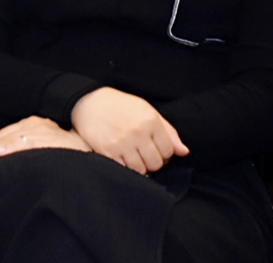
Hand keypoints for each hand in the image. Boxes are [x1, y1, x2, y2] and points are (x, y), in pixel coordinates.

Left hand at [0, 116, 91, 173]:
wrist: (100, 154)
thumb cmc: (76, 155)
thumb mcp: (54, 148)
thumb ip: (36, 150)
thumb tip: (14, 161)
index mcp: (38, 124)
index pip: (8, 134)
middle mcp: (39, 124)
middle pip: (5, 136)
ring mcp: (45, 130)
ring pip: (12, 139)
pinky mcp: (53, 140)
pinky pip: (27, 144)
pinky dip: (11, 149)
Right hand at [70, 87, 188, 174]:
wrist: (89, 102)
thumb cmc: (120, 105)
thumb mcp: (145, 109)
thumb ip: (167, 130)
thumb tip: (184, 152)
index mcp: (150, 120)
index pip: (168, 151)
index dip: (164, 153)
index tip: (155, 149)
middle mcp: (138, 132)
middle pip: (156, 164)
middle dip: (152, 162)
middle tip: (143, 153)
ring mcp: (122, 143)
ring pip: (141, 170)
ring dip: (139, 166)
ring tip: (132, 155)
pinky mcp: (107, 152)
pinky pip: (124, 171)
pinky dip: (125, 168)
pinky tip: (121, 157)